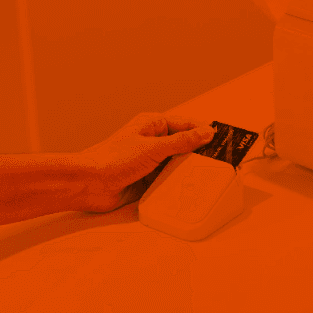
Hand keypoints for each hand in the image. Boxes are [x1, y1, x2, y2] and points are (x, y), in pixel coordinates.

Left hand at [77, 113, 215, 211]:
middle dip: (199, 152)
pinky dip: (178, 183)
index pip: (186, 124)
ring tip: (208, 175)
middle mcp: (153, 141)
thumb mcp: (153, 147)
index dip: (204, 131)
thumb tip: (206, 132)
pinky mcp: (148, 179)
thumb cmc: (113, 159)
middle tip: (220, 161)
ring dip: (188, 170)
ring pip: (178, 164)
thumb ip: (182, 141)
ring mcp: (151, 161)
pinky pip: (169, 180)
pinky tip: (189, 188)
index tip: (223, 140)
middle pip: (184, 144)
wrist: (89, 185)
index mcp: (153, 125)